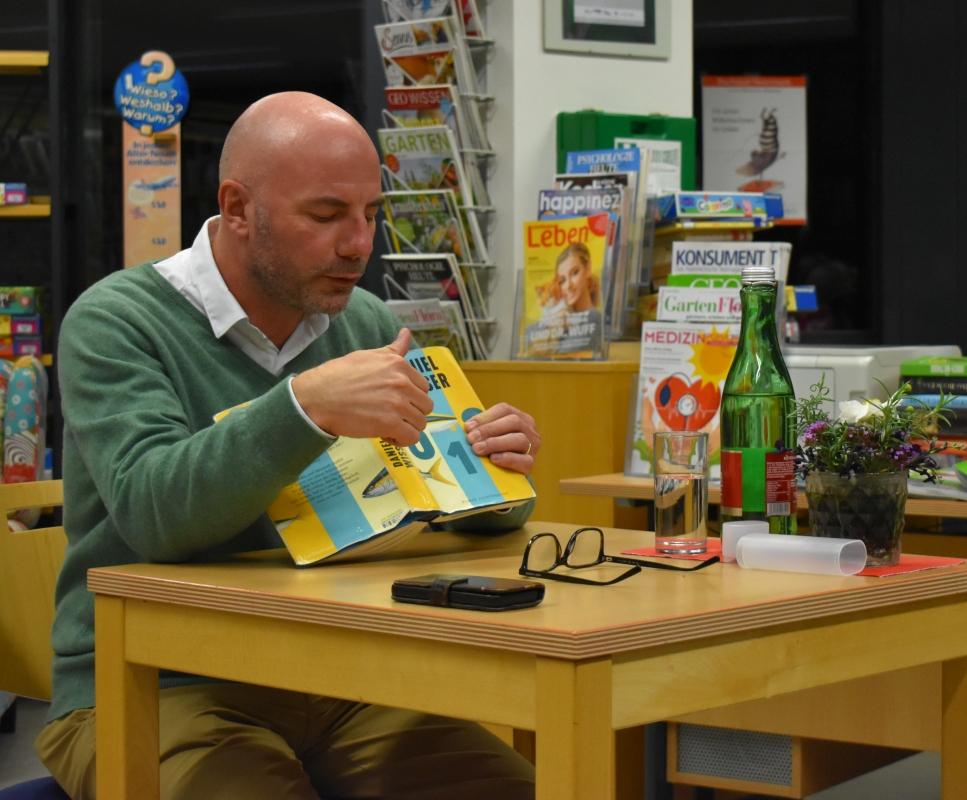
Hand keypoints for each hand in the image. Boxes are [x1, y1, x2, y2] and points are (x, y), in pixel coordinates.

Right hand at [291, 328, 431, 445]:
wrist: (317, 396)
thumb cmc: (338, 376)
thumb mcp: (368, 355)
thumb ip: (393, 349)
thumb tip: (406, 333)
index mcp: (398, 364)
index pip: (423, 386)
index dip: (410, 397)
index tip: (394, 402)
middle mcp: (402, 382)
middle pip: (425, 405)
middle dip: (411, 413)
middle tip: (392, 415)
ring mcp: (397, 403)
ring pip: (421, 423)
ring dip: (407, 427)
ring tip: (389, 426)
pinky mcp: (389, 423)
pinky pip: (412, 437)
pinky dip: (402, 440)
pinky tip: (387, 436)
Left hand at [464, 402, 539, 474]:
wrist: (508, 473)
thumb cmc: (495, 450)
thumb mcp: (491, 435)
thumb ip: (481, 429)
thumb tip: (466, 428)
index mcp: (519, 417)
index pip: (504, 410)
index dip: (485, 416)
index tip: (468, 426)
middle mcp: (529, 429)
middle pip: (513, 422)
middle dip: (489, 429)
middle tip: (471, 439)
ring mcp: (532, 446)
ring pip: (519, 439)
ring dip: (496, 443)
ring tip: (478, 449)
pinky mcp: (531, 463)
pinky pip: (524, 460)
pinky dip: (508, 458)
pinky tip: (494, 459)